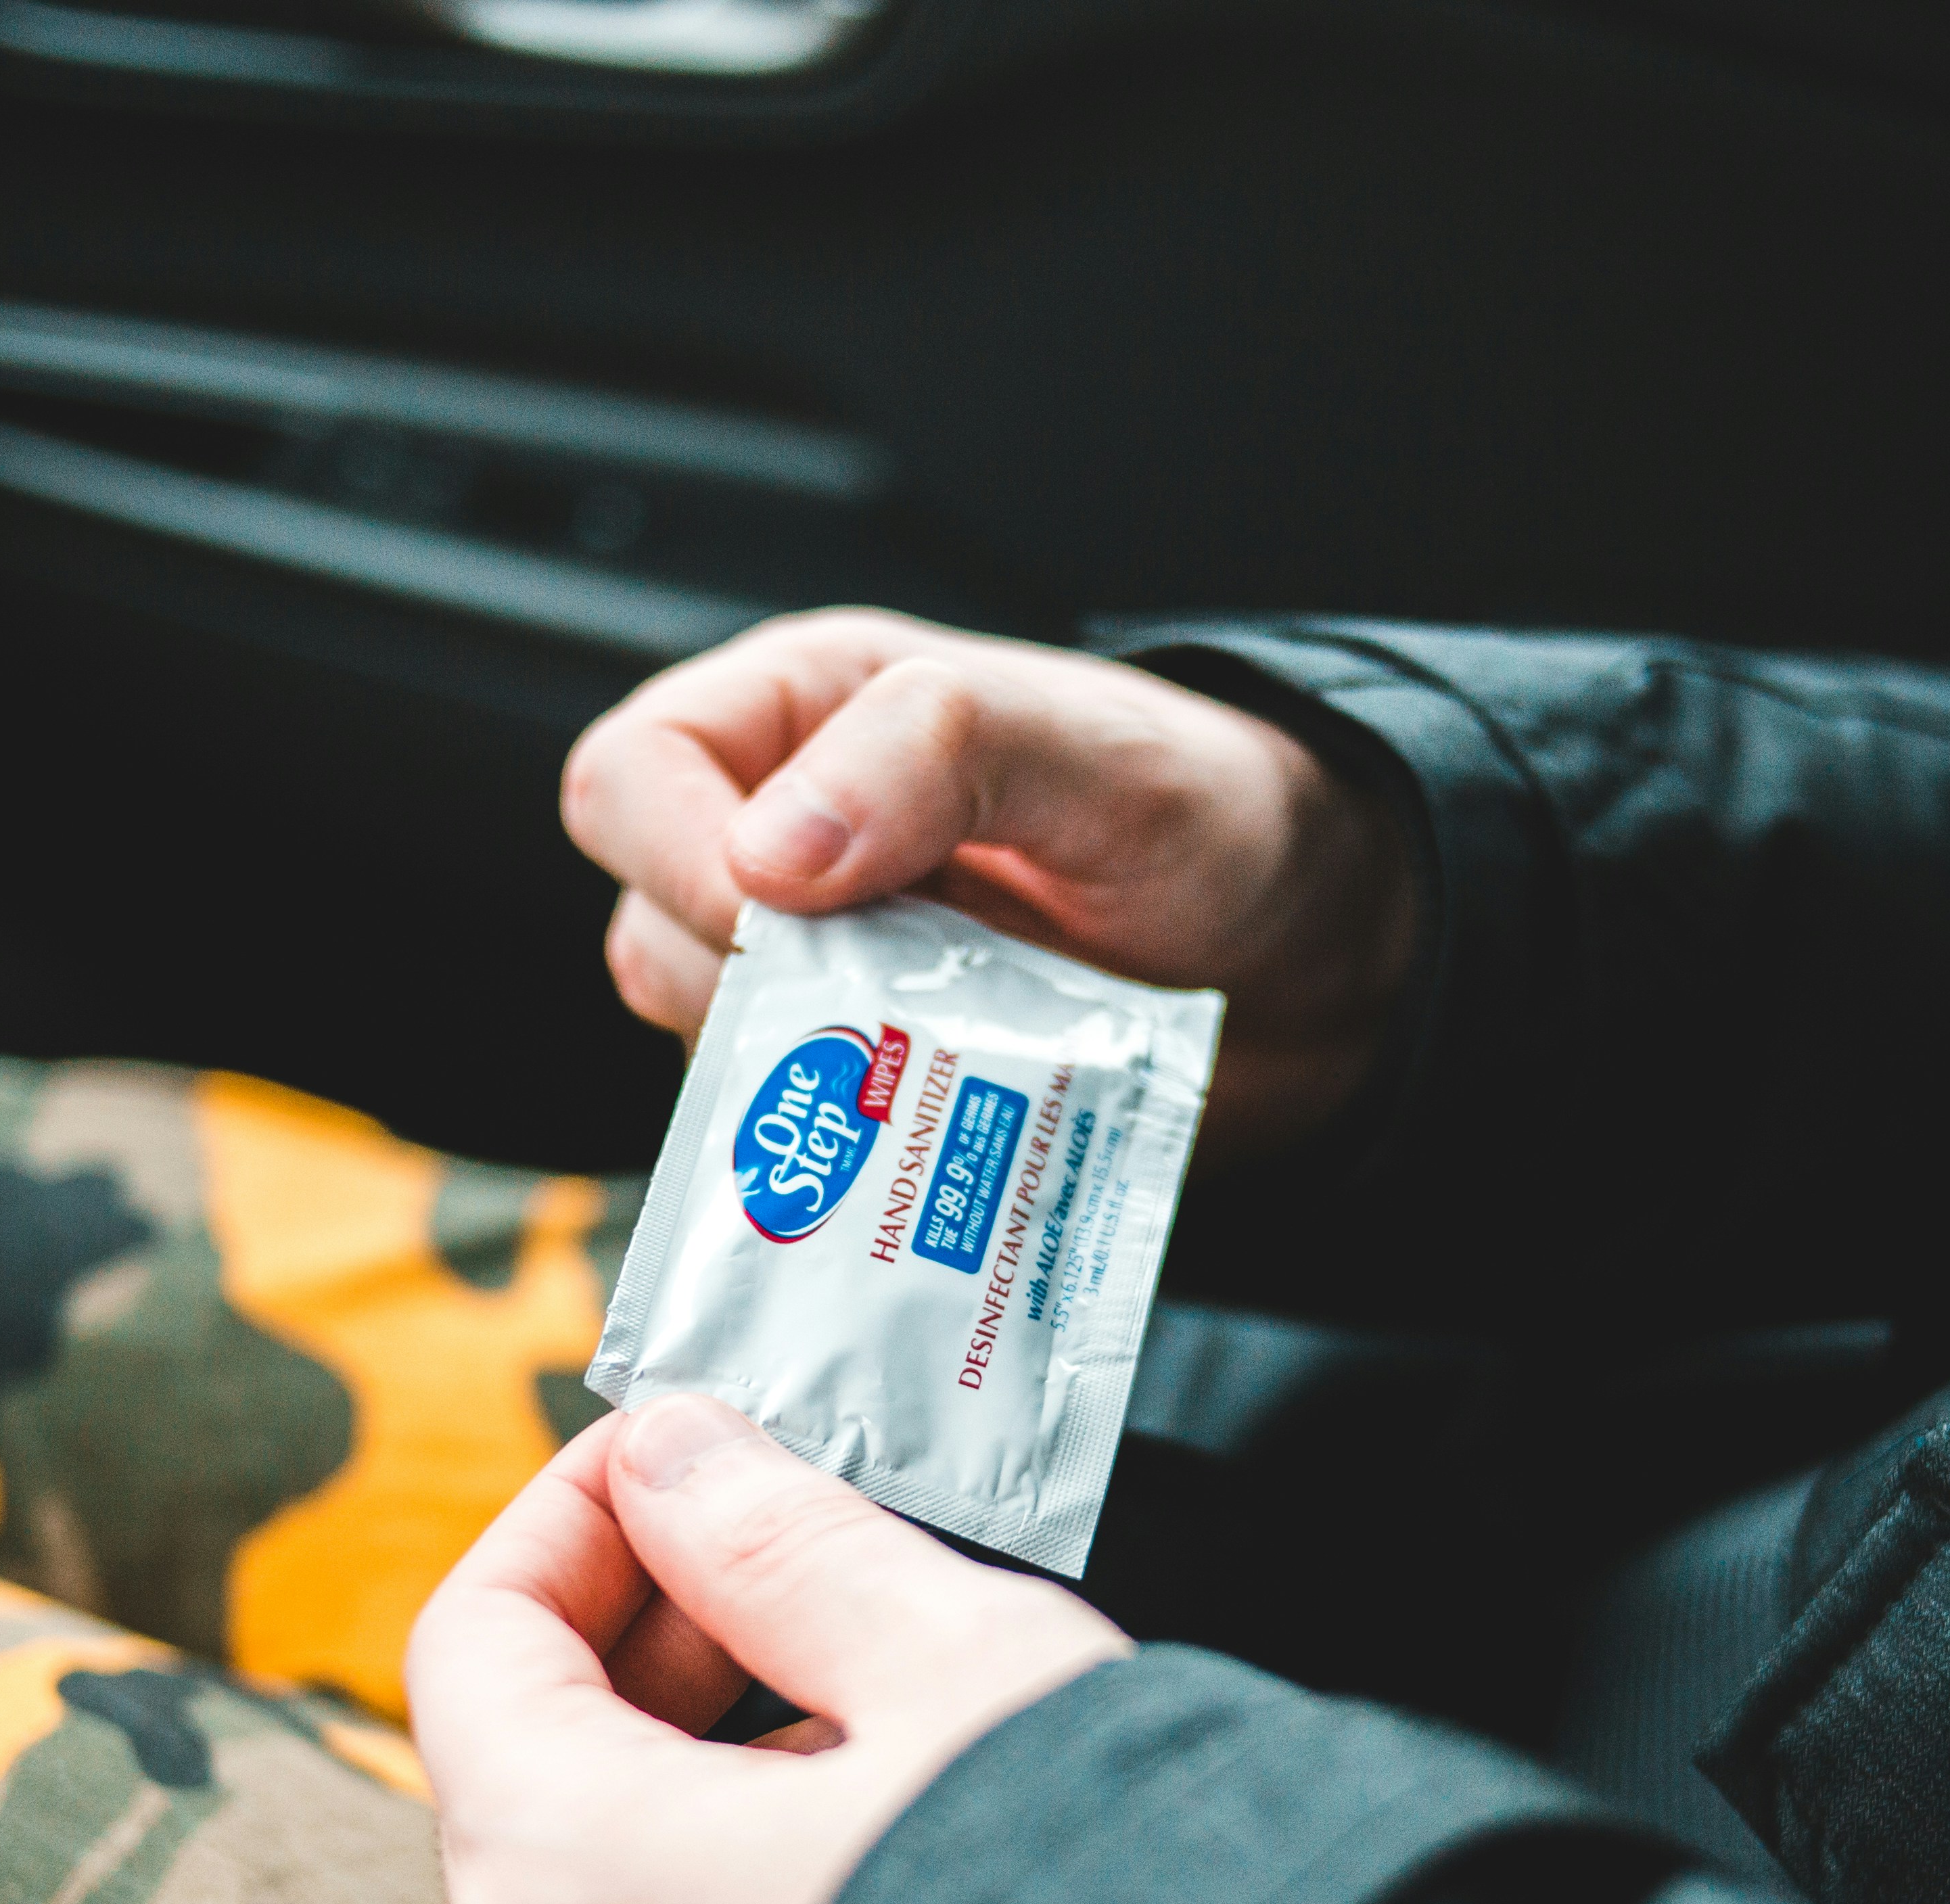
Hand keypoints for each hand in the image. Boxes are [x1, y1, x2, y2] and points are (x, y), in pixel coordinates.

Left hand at [405, 1392, 1128, 1903]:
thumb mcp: (951, 1662)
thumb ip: (784, 1540)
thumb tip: (681, 1456)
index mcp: (563, 1881)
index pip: (475, 1639)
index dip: (577, 1510)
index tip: (691, 1445)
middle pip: (537, 1758)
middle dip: (666, 1622)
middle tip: (806, 1531)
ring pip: (617, 1875)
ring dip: (722, 1744)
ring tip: (888, 1676)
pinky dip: (752, 1869)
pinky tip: (900, 1815)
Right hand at [560, 609, 1415, 1164]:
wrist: (1315, 960)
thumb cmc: (1212, 817)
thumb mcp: (1087, 747)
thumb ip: (931, 749)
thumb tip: (769, 855)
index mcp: (814, 714)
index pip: (634, 776)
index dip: (675, 857)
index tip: (775, 927)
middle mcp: (791, 835)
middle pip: (650, 925)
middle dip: (751, 983)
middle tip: (884, 1002)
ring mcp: (821, 969)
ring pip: (708, 1043)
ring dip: (804, 1073)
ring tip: (939, 1057)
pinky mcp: (861, 1076)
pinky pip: (786, 1129)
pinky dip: (843, 1144)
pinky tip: (934, 1125)